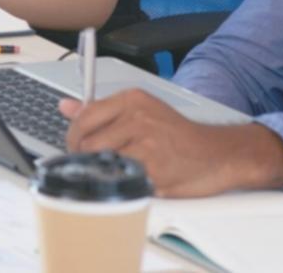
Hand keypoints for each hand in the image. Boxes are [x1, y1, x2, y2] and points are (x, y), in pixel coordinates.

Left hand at [60, 89, 282, 196]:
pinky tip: (135, 180)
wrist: (217, 154)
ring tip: (119, 172)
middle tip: (97, 166)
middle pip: (87, 143)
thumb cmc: (178, 137)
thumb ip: (100, 111)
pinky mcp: (152, 167)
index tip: (77, 148)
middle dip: (85, 159)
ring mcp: (145, 141)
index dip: (74, 138)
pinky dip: (122, 183)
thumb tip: (66, 106)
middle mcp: (137, 116)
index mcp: (131, 99)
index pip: (84, 117)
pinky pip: (121, 178)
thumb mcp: (141, 112)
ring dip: (105, 172)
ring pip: (101, 162)